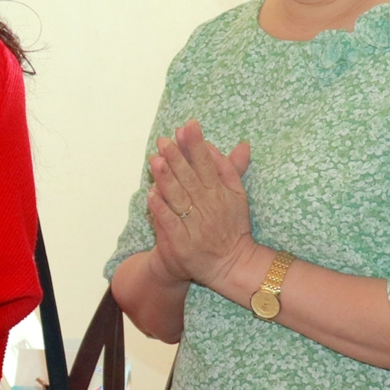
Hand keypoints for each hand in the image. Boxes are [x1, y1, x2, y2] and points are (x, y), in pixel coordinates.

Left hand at [145, 120, 256, 293]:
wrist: (231, 263)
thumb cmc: (232, 225)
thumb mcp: (238, 195)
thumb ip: (229, 169)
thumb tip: (224, 144)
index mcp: (221, 193)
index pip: (207, 165)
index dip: (197, 145)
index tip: (188, 126)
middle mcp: (209, 207)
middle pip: (190, 179)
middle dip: (177, 158)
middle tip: (163, 140)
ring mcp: (195, 225)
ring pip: (179, 198)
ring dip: (166, 179)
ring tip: (154, 160)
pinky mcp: (183, 243)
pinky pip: (171, 223)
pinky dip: (162, 209)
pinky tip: (151, 195)